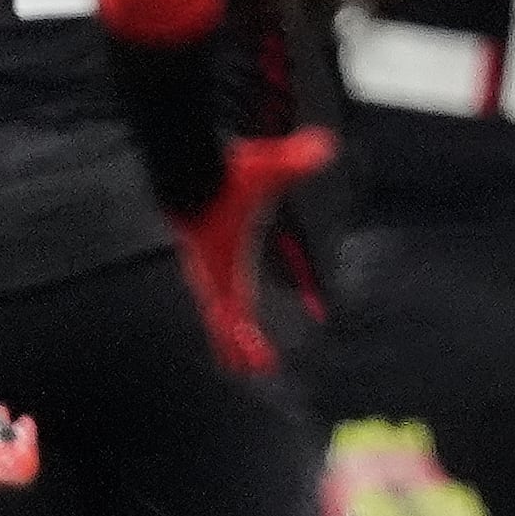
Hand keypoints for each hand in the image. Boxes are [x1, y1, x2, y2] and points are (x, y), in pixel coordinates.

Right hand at [175, 129, 335, 375]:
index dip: (247, 339)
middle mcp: (212, 269)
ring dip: (226, 331)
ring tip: (236, 356)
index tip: (262, 363)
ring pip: (216, 307)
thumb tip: (325, 146)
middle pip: (223, 317)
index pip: (236, 309)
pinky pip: (215, 291)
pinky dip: (222, 309)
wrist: (189, 167)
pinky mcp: (205, 256)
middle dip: (235, 344)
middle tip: (251, 370)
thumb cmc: (226, 174)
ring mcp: (206, 264)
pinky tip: (229, 312)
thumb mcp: (266, 166)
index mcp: (225, 263)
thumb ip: (296, 158)